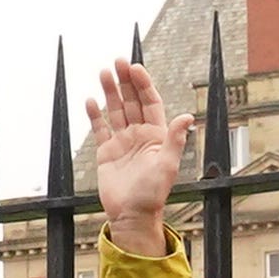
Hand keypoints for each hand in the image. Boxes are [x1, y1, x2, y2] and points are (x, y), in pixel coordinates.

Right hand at [85, 60, 184, 244]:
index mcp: (157, 135)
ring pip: (116, 111)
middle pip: (132, 101)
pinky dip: (95, 115)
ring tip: (103, 72)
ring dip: (110, 92)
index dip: (143, 84)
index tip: (135, 68)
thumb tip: (187, 118)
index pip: (150, 103)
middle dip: (125, 81)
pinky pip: (100, 129)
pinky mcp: (106, 152)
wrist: (132, 215)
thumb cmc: (153, 194)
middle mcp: (140, 135)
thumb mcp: (167, 166)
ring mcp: (122, 142)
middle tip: (118, 61)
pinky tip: (91, 100)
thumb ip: (175, 140)